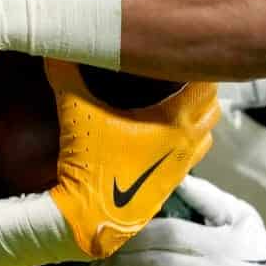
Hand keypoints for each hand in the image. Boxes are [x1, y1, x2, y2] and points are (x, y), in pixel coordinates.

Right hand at [47, 60, 219, 257]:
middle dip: (200, 90)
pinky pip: (191, 155)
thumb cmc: (89, 165)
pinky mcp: (171, 183)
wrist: (87, 218)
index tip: (180, 56)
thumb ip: (66, 74)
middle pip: (212, 108)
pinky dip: (185, 141)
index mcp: (176, 122)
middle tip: (176, 75)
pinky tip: (159, 134)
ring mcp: (182, 166)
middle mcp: (188, 144)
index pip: (207, 86)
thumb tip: (53, 47)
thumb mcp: (76, 112)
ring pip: (207, 134)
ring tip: (174, 102)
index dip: (197, 69)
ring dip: (197, 118)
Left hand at [89, 175, 265, 265]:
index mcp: (224, 243)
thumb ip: (209, 198)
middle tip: (93, 263)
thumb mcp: (243, 219)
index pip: (171, 234)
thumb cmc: (259, 254)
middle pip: (159, 264)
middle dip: (121, 263)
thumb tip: (175, 178)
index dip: (137, 235)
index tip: (111, 234)